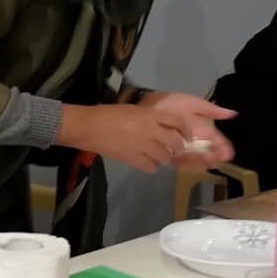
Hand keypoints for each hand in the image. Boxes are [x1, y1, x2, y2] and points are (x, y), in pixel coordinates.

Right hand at [56, 104, 188, 173]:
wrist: (90, 127)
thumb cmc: (108, 114)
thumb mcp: (133, 110)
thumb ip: (149, 118)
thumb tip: (159, 126)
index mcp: (151, 115)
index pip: (178, 121)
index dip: (186, 129)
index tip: (186, 135)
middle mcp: (151, 131)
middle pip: (175, 142)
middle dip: (179, 147)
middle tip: (176, 149)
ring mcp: (143, 147)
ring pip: (165, 157)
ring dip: (165, 157)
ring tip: (160, 156)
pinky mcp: (134, 159)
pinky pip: (152, 167)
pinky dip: (153, 166)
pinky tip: (148, 163)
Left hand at [140, 92, 235, 169]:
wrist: (147, 106)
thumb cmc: (170, 104)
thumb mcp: (192, 104)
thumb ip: (212, 110)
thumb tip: (233, 113)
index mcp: (202, 129)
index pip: (216, 141)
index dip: (223, 148)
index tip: (228, 154)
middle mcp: (194, 141)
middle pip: (208, 154)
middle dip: (214, 158)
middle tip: (216, 160)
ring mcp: (182, 149)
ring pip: (196, 160)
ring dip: (203, 163)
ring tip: (206, 162)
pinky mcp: (170, 155)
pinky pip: (182, 164)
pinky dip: (188, 165)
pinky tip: (192, 163)